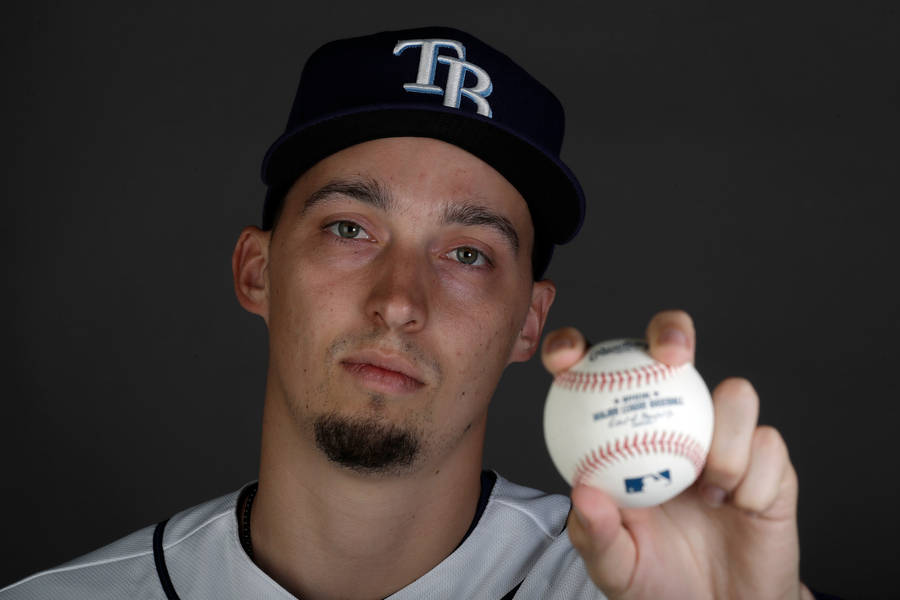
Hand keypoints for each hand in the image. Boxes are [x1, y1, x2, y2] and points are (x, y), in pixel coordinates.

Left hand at [541, 310, 812, 599]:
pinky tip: (738, 508)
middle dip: (671, 330)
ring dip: (725, 442)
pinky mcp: (770, 461)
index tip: (564, 359)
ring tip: (710, 491)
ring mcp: (725, 436)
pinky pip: (769, 447)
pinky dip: (753, 482)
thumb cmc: (658, 579)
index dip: (575, 347)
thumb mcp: (613, 566)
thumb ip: (594, 534)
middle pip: (673, 347)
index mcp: (623, 431)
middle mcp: (674, 420)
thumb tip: (582, 492)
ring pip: (735, 394)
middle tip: (669, 355)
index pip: (597, 372)